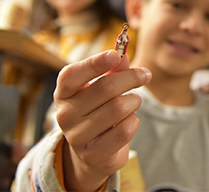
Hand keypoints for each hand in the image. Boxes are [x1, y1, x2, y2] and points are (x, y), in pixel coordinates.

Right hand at [54, 50, 151, 190]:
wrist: (92, 152)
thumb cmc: (97, 111)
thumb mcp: (99, 89)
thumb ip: (112, 70)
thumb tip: (123, 55)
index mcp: (63, 93)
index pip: (73, 74)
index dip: (95, 62)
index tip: (115, 54)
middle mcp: (65, 114)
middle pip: (105, 87)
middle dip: (131, 77)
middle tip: (145, 75)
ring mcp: (77, 136)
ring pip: (118, 108)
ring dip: (134, 101)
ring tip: (134, 101)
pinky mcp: (93, 154)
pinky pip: (124, 130)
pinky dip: (134, 121)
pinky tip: (129, 120)